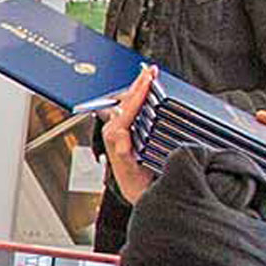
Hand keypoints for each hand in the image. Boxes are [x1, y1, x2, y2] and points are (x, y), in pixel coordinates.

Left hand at [99, 64, 158, 204]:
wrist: (137, 195)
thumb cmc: (135, 185)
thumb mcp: (131, 172)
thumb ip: (124, 153)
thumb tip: (120, 134)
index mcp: (115, 136)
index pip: (128, 108)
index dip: (139, 92)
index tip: (148, 78)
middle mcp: (114, 130)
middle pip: (126, 101)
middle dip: (139, 84)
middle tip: (151, 70)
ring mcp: (119, 129)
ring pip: (128, 104)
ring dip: (138, 88)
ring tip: (149, 75)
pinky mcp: (125, 131)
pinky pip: (131, 110)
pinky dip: (140, 98)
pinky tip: (147, 91)